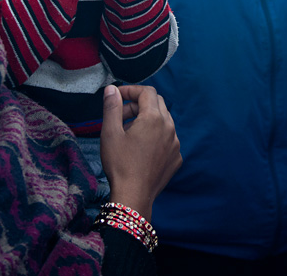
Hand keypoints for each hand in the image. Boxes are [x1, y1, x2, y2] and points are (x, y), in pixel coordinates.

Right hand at [100, 84, 181, 220]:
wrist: (133, 196)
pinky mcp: (177, 158)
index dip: (131, 90)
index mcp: (154, 118)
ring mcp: (175, 143)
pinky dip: (155, 136)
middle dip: (138, 105)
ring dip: (147, 120)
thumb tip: (112, 89)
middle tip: (120, 117)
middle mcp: (170, 127)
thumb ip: (112, 107)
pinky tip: (141, 149)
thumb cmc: (120, 164)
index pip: (147, 92)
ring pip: (164, 121)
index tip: (117, 96)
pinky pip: (168, 138)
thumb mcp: (110, 133)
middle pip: (157, 104)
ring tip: (129, 134)